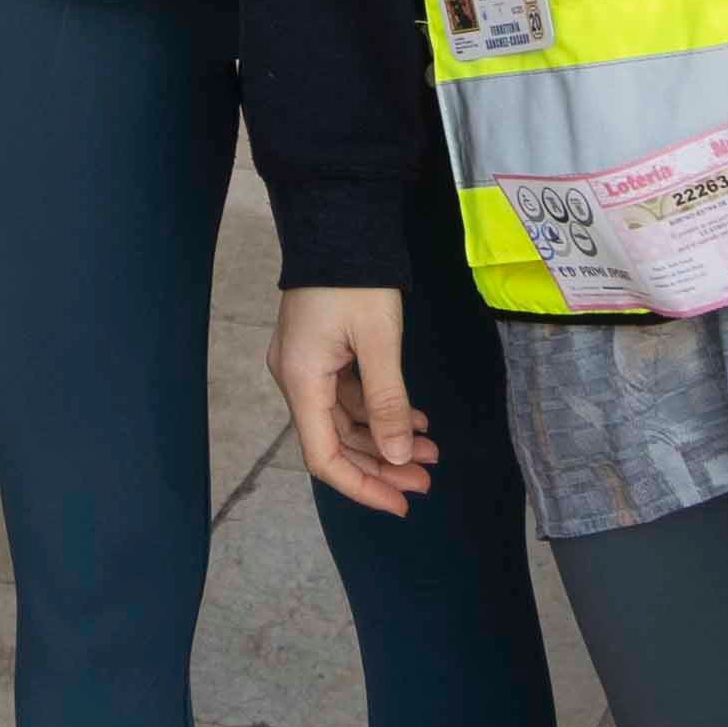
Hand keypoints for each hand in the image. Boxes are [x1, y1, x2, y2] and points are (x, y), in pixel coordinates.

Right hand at [267, 284, 438, 514]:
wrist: (338, 222)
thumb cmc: (356, 281)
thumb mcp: (379, 343)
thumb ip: (388, 403)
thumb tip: (399, 457)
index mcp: (302, 381)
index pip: (324, 456)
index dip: (362, 486)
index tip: (400, 503)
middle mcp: (297, 379)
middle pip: (335, 443)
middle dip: (381, 464)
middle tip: (426, 479)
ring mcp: (308, 365)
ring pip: (345, 421)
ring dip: (385, 438)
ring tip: (430, 450)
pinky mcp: (321, 352)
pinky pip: (348, 396)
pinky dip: (379, 411)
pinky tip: (413, 417)